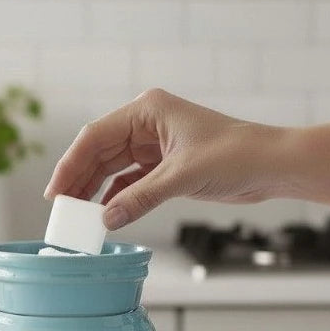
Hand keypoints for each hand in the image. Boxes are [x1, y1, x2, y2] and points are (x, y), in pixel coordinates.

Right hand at [43, 88, 287, 228]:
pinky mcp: (163, 165)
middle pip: (98, 153)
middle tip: (61, 210)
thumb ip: (141, 198)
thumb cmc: (238, 155)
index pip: (95, 136)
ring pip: (111, 168)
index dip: (71, 165)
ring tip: (77, 216)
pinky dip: (116, 198)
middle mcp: (146, 124)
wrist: (274, 166)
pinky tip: (105, 215)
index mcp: (147, 111)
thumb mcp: (183, 177)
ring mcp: (154, 145)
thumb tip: (106, 220)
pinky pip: (128, 182)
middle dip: (79, 180)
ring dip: (95, 191)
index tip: (55, 192)